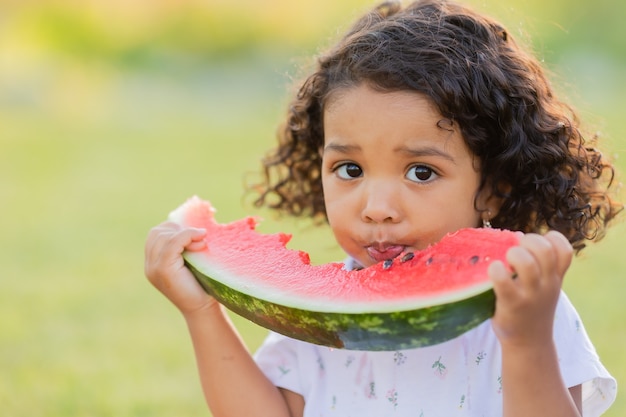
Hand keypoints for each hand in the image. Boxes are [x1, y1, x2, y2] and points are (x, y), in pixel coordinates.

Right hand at [144, 221, 216, 314]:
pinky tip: (201, 239)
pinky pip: (172, 243)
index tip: (194, 234)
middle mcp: (149, 265)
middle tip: (200, 238)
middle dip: (179, 230)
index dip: (174, 228)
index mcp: (153, 262)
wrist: (203, 308)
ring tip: (202, 244)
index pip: (156, 234)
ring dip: (186, 234)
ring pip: (164, 236)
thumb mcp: (190, 260)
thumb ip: (184, 245)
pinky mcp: (163, 269)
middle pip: (157, 232)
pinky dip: (187, 236)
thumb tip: (192, 226)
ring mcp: (154, 268)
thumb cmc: (201, 284)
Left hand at [488, 231, 572, 346]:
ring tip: (505, 260)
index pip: (564, 251)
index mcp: (555, 278)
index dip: (552, 239)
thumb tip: (516, 236)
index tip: (537, 242)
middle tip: (517, 248)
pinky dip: (496, 270)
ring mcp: (530, 295)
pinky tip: (493, 270)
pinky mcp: (512, 304)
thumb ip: (538, 266)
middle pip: (545, 251)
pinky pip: (503, 281)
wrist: (529, 345)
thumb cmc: (530, 309)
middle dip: (530, 241)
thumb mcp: (543, 288)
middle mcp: (546, 285)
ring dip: (513, 254)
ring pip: (527, 263)